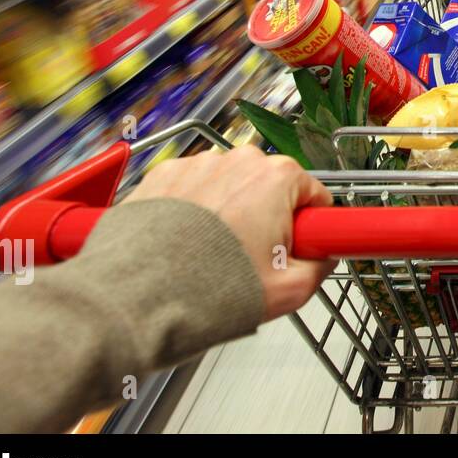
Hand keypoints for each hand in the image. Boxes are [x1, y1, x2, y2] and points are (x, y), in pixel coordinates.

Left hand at [125, 144, 333, 320]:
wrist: (135, 298)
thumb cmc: (206, 290)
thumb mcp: (289, 291)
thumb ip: (319, 269)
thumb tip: (321, 260)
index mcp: (278, 178)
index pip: (315, 195)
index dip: (310, 227)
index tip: (299, 247)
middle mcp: (238, 160)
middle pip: (270, 188)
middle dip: (268, 219)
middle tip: (254, 260)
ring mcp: (197, 164)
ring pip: (229, 188)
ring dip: (229, 214)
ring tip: (213, 256)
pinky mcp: (162, 175)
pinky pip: (191, 190)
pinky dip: (193, 212)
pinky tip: (185, 244)